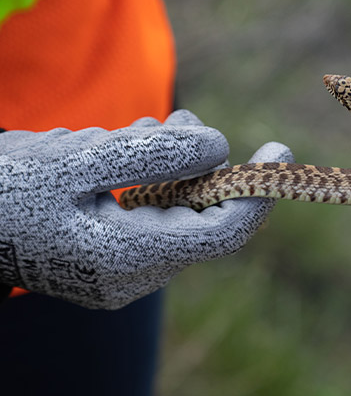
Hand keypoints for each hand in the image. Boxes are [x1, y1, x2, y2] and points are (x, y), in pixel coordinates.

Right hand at [0, 110, 292, 308]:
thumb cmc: (8, 188)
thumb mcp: (79, 160)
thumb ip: (153, 153)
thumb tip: (221, 146)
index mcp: (129, 257)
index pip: (222, 233)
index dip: (257, 192)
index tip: (279, 149)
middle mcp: (135, 273)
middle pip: (201, 214)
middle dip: (199, 163)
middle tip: (178, 122)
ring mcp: (124, 268)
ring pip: (177, 207)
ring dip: (168, 163)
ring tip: (133, 133)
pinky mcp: (114, 253)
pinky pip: (152, 210)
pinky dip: (148, 175)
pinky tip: (121, 149)